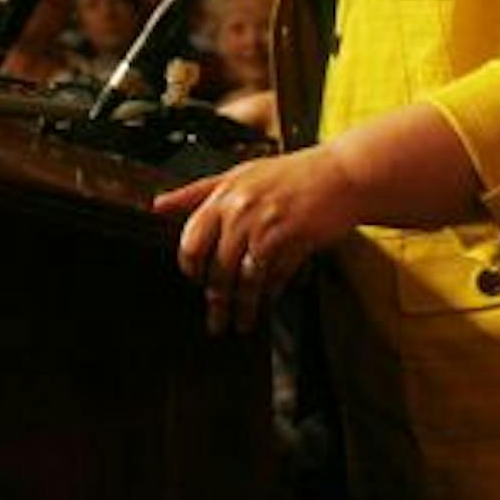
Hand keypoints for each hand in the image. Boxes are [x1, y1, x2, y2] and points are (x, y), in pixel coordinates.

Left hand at [152, 146, 358, 335]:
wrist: (341, 174)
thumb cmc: (292, 175)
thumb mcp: (239, 174)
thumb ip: (197, 192)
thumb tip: (157, 205)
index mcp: (223, 194)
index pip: (191, 240)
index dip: (191, 268)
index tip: (196, 281)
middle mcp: (240, 210)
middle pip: (215, 267)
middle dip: (214, 297)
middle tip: (216, 317)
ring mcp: (266, 225)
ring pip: (243, 278)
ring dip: (240, 307)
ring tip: (240, 324)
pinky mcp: (291, 239)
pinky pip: (272, 277)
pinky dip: (268, 295)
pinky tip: (266, 304)